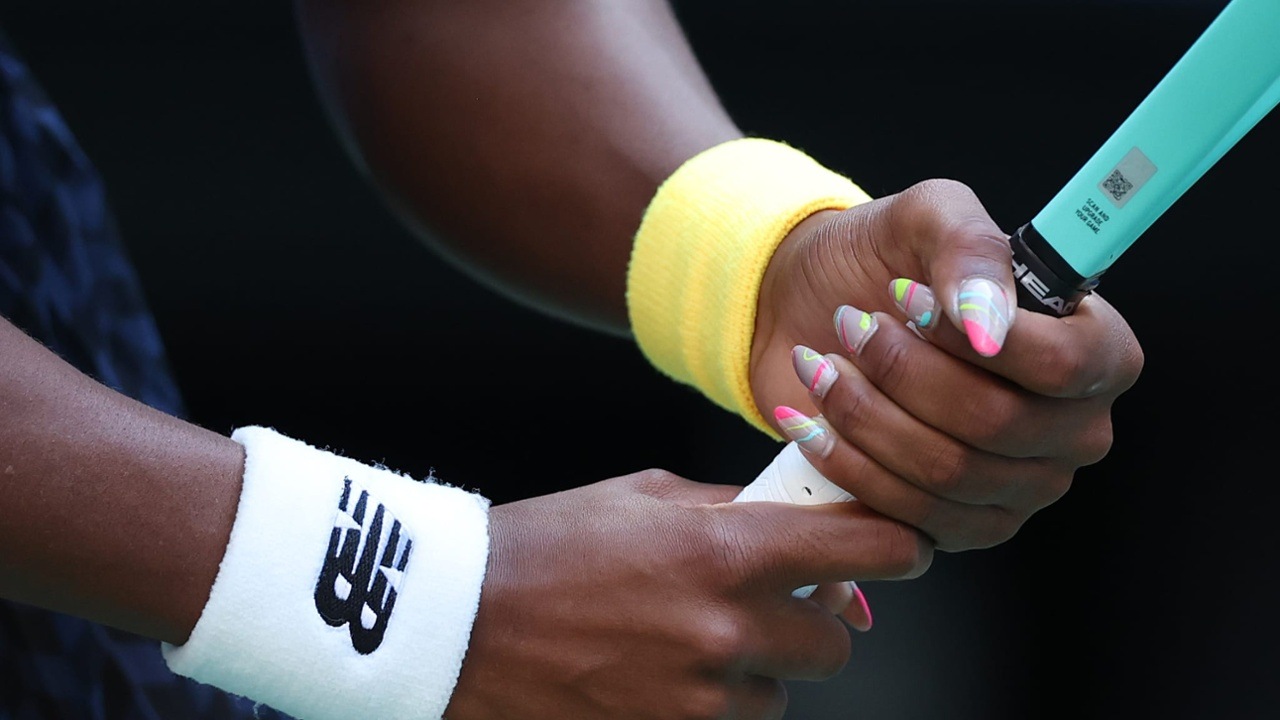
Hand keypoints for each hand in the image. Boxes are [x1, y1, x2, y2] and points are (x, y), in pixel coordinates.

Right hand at [444, 470, 930, 719]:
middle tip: (773, 596)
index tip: (903, 547)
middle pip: (837, 638)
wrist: (461, 625)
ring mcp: (703, 696)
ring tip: (693, 633)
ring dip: (762, 663)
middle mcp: (727, 629)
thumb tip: (802, 527)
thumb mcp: (644, 496)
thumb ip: (733, 508)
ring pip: (786, 688)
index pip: (864, 551)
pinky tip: (668, 667)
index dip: (897, 546)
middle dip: (817, 615)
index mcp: (724, 549)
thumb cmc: (547, 547)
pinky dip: (721, 699)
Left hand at [750, 179, 1143, 550]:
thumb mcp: (928, 217)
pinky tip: (809, 416)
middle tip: (852, 324)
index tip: (902, 297)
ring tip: (822, 363)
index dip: (978, 338)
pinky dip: (844, 462)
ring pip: (945, 470)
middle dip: (902, 370)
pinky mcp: (956, 525)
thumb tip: (988, 324)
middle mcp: (1070, 428)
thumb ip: (970, 250)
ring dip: (864, 412)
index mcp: (1095, 350)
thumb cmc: (884, 260)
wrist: (810, 308)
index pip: (1067, 364)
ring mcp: (1018, 487)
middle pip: (996, 422)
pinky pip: (906, 514)